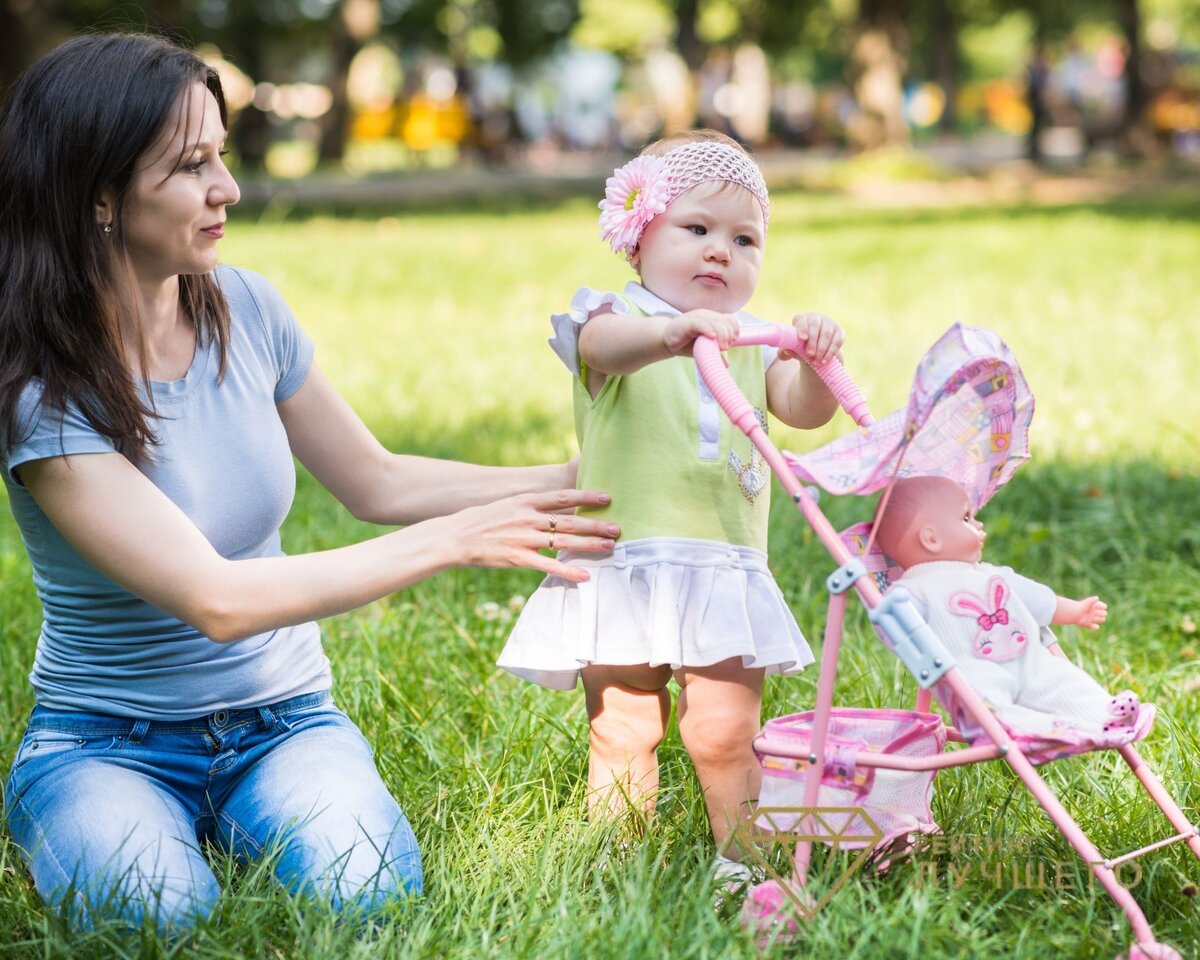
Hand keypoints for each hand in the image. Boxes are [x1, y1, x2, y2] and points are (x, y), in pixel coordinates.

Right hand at [442, 488, 618, 582]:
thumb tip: (560, 507)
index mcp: (526, 501)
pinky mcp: (517, 558)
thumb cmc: (484, 520)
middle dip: (596, 525)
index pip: (563, 497)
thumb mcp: (510, 504)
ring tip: (610, 548)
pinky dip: (568, 572)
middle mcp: (528, 518)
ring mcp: (523, 538)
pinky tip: (585, 576)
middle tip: (618, 528)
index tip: (608, 497)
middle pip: (569, 521)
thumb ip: (534, 506)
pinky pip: (548, 566)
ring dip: (590, 546)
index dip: (587, 496)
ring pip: (564, 543)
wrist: (456, 536)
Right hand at [660, 309, 740, 357]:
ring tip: (721, 346)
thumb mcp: (703, 350)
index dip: (734, 329)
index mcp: (712, 319)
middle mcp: (706, 315)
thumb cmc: (686, 344)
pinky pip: (700, 323)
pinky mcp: (687, 322)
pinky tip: (712, 337)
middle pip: (724, 321)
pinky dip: (708, 329)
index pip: (730, 319)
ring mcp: (696, 317)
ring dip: (722, 334)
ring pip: (715, 322)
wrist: (667, 342)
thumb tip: (726, 364)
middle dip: (728, 334)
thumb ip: (715, 353)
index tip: (733, 341)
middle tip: (725, 347)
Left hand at [779, 312, 844, 365]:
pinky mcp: (839, 332)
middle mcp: (816, 318)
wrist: (817, 352)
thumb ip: (785, 352)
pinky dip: (831, 352)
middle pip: (815, 326)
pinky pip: (837, 341)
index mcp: (802, 320)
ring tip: (816, 362)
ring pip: (826, 334)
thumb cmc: (800, 348)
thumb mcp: (792, 350)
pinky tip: (825, 360)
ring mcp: (829, 324)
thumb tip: (786, 351)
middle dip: (813, 341)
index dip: (802, 328)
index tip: (803, 338)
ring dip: (822, 349)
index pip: (801, 320)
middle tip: (810, 354)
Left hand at [1073, 596, 1107, 628]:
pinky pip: (1095, 627)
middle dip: (1102, 613)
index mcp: (1095, 606)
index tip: (1097, 606)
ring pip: (1102, 619)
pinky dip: (1095, 627)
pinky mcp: (1088, 624)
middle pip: (1104, 613)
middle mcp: (1095, 612)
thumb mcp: (1087, 602)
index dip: (1102, 606)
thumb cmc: (1081, 606)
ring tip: (1093, 618)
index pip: (1104, 606)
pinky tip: (1094, 625)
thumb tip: (1097, 598)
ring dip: (1099, 619)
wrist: (1073, 613)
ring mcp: (1092, 618)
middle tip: (1095, 613)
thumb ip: (1092, 599)